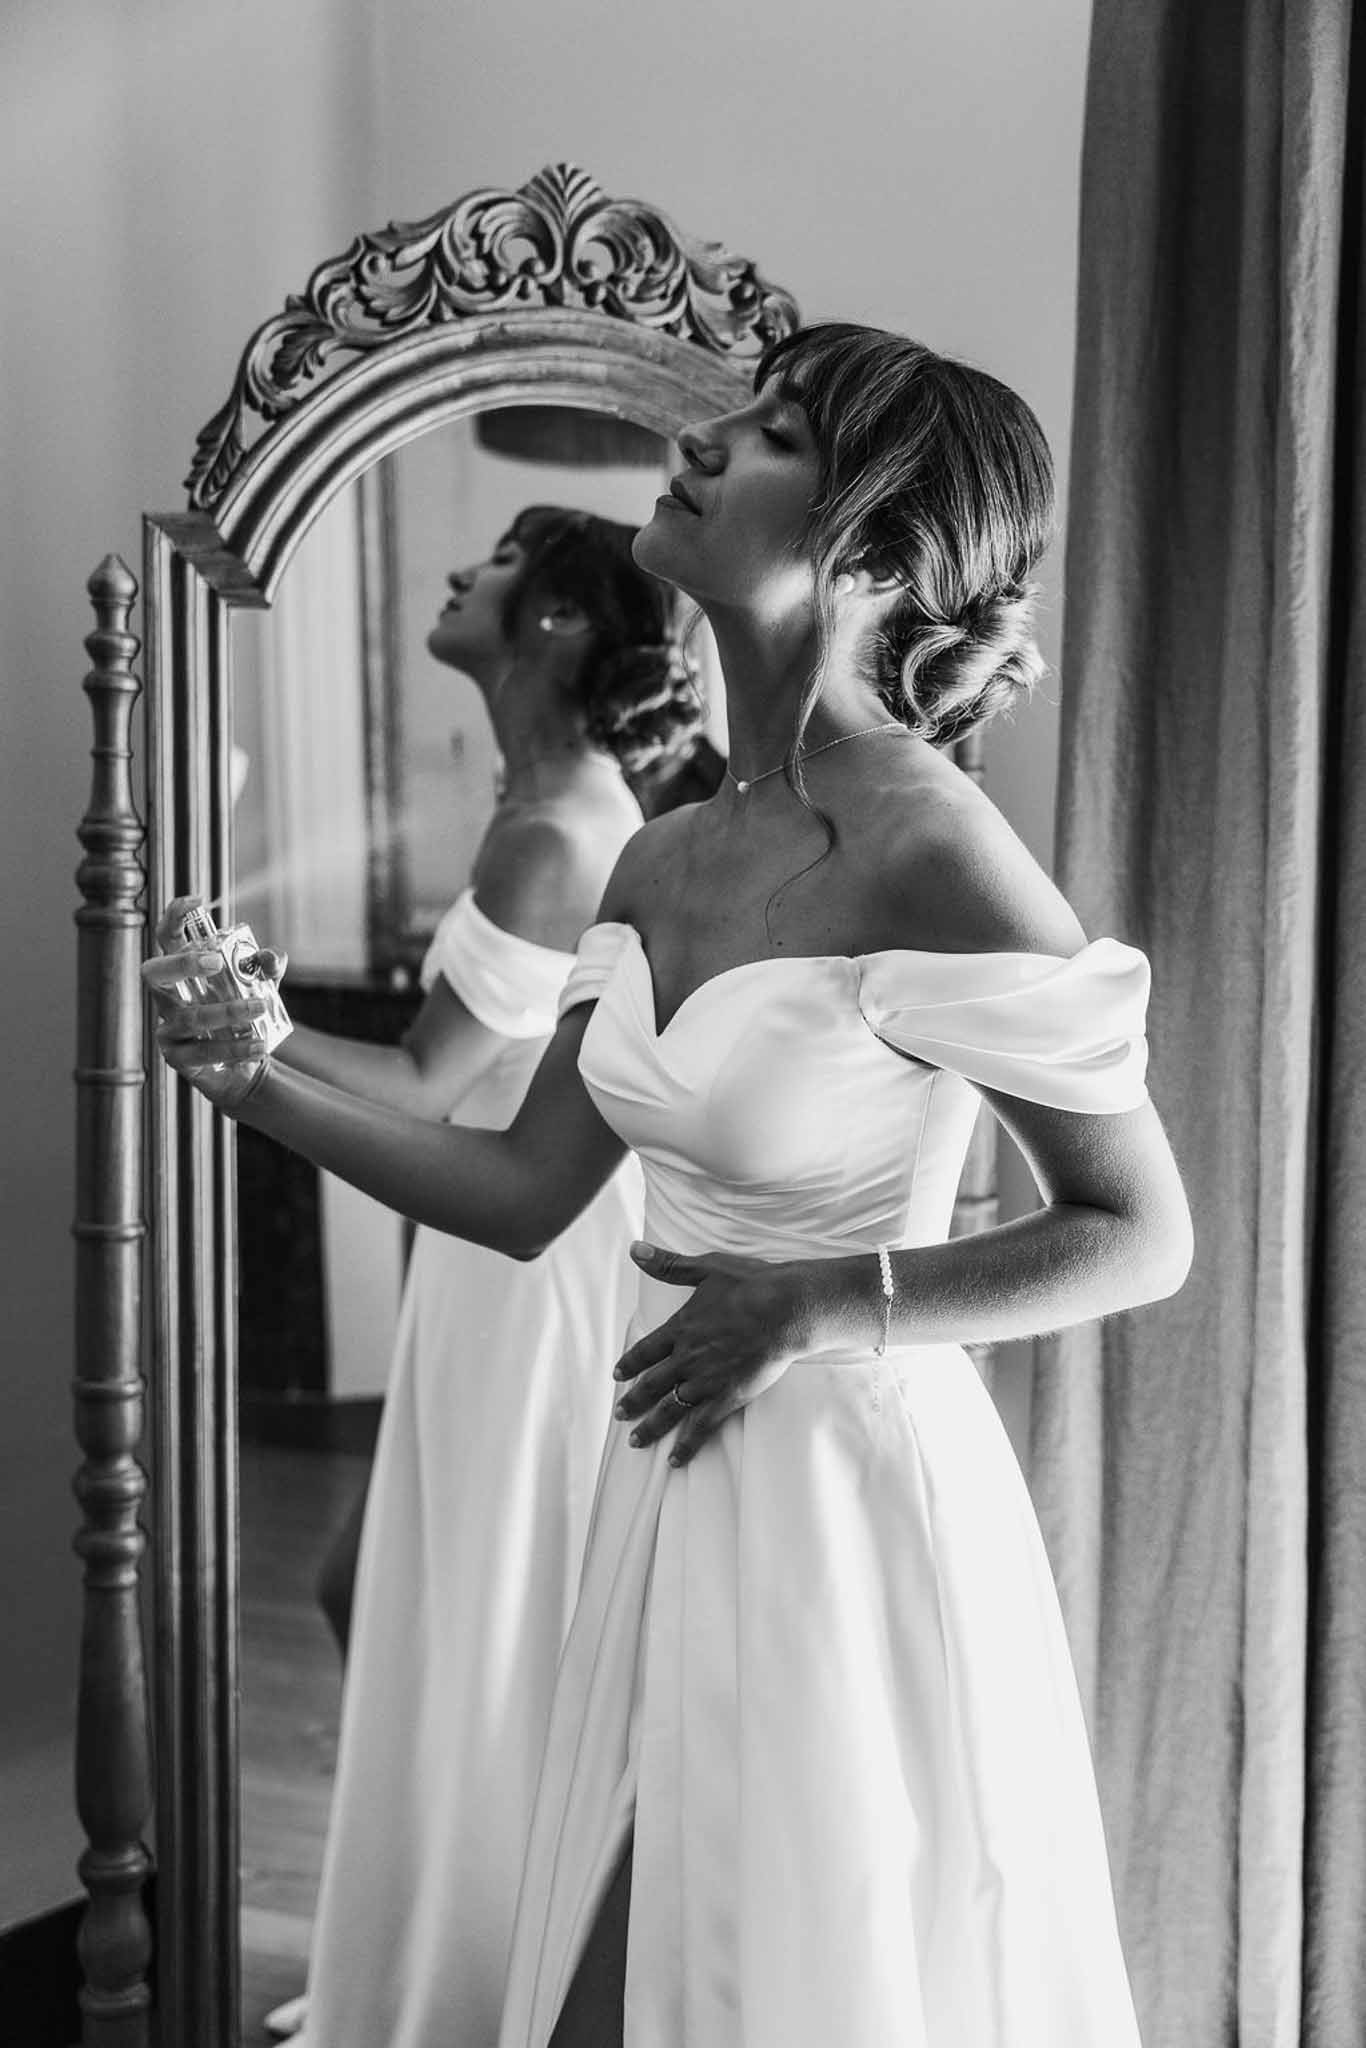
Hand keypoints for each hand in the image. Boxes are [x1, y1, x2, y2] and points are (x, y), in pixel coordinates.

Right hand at [141, 897, 288, 1111]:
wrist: (249, 1063)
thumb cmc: (246, 1014)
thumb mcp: (262, 986)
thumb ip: (268, 967)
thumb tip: (270, 957)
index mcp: (183, 971)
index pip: (166, 937)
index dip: (174, 916)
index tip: (197, 900)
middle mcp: (168, 997)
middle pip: (154, 972)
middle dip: (182, 963)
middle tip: (216, 961)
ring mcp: (169, 1027)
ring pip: (188, 1016)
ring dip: (227, 1010)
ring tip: (260, 1007)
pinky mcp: (179, 1057)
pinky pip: (204, 1051)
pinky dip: (235, 1047)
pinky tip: (260, 1044)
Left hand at [612, 1241, 808, 1465]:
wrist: (785, 1309)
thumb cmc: (751, 1284)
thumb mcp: (706, 1268)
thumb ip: (669, 1265)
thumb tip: (635, 1249)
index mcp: (681, 1328)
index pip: (645, 1350)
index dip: (630, 1364)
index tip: (618, 1375)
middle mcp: (687, 1357)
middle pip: (652, 1384)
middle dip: (634, 1401)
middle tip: (620, 1415)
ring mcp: (705, 1380)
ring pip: (670, 1410)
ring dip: (651, 1427)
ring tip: (637, 1441)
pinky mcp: (727, 1397)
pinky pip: (701, 1427)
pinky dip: (687, 1444)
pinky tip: (676, 1459)